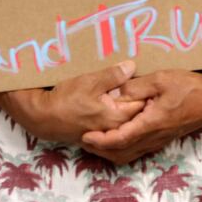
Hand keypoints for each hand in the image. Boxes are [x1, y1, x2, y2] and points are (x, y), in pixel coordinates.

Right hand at [0, 61, 144, 144]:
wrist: (44, 118)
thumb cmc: (66, 99)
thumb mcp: (89, 81)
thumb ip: (113, 75)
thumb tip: (133, 66)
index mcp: (117, 116)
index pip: (143, 104)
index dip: (150, 92)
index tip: (156, 81)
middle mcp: (116, 129)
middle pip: (138, 115)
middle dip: (146, 101)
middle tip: (153, 86)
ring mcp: (108, 134)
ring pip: (129, 121)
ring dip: (135, 110)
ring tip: (141, 95)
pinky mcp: (101, 135)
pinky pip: (120, 127)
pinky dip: (125, 119)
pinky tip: (124, 108)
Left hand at [80, 65, 201, 164]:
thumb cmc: (189, 86)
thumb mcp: (160, 79)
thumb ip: (136, 86)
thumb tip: (114, 93)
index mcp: (151, 123)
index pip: (120, 138)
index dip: (101, 139)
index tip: (85, 135)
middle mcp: (154, 136)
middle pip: (122, 151)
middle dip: (101, 148)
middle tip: (84, 139)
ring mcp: (160, 139)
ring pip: (131, 153)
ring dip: (111, 150)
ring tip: (96, 141)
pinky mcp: (164, 137)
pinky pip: (139, 149)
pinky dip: (124, 148)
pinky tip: (117, 138)